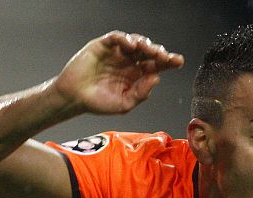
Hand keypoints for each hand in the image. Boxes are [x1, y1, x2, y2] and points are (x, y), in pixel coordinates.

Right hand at [53, 31, 183, 115]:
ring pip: (136, 42)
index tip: (178, 61)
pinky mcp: (103, 46)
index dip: (168, 62)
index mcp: (137, 75)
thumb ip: (140, 93)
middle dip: (159, 53)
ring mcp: (117, 53)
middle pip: (149, 53)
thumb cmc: (99, 102)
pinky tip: (132, 46)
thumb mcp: (124, 104)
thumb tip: (156, 78)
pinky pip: (116, 38)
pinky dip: (125, 39)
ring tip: (150, 51)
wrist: (74, 98)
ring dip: (145, 44)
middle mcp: (129, 62)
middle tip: (165, 57)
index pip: (156, 66)